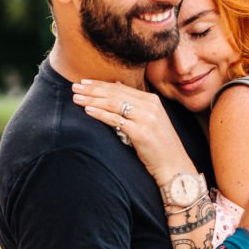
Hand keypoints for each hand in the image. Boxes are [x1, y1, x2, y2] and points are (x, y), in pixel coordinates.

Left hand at [72, 80, 194, 184]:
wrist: (174, 165)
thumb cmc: (159, 145)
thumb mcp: (150, 119)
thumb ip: (135, 103)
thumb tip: (116, 85)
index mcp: (152, 100)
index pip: (120, 87)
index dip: (100, 84)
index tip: (83, 82)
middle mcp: (150, 105)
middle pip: (115, 93)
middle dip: (92, 89)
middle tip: (74, 87)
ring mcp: (146, 118)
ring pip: (114, 103)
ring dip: (92, 99)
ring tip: (76, 98)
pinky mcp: (141, 132)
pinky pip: (116, 120)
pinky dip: (100, 114)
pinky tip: (88, 111)